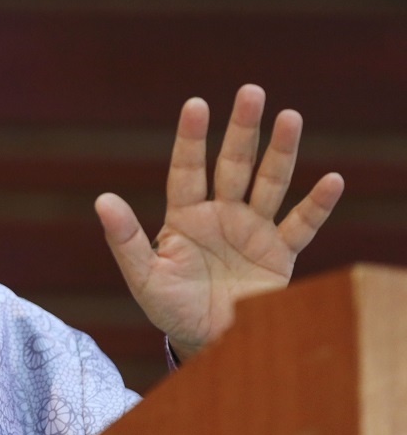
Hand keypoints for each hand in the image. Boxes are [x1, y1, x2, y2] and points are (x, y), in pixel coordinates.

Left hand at [94, 84, 343, 360]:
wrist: (207, 342)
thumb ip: (125, 239)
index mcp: (185, 216)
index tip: (196, 104)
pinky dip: (316, 205)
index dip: (191, 138)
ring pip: (269, 184)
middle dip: (242, 130)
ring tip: (289, 116)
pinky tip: (332, 180)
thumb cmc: (171, 307)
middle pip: (233, 164)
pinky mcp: (279, 255)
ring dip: (281, 152)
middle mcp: (221, 214)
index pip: (187, 169)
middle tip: (250, 91)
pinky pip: (301, 226)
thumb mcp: (144, 276)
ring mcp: (252, 231)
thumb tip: (102, 199)